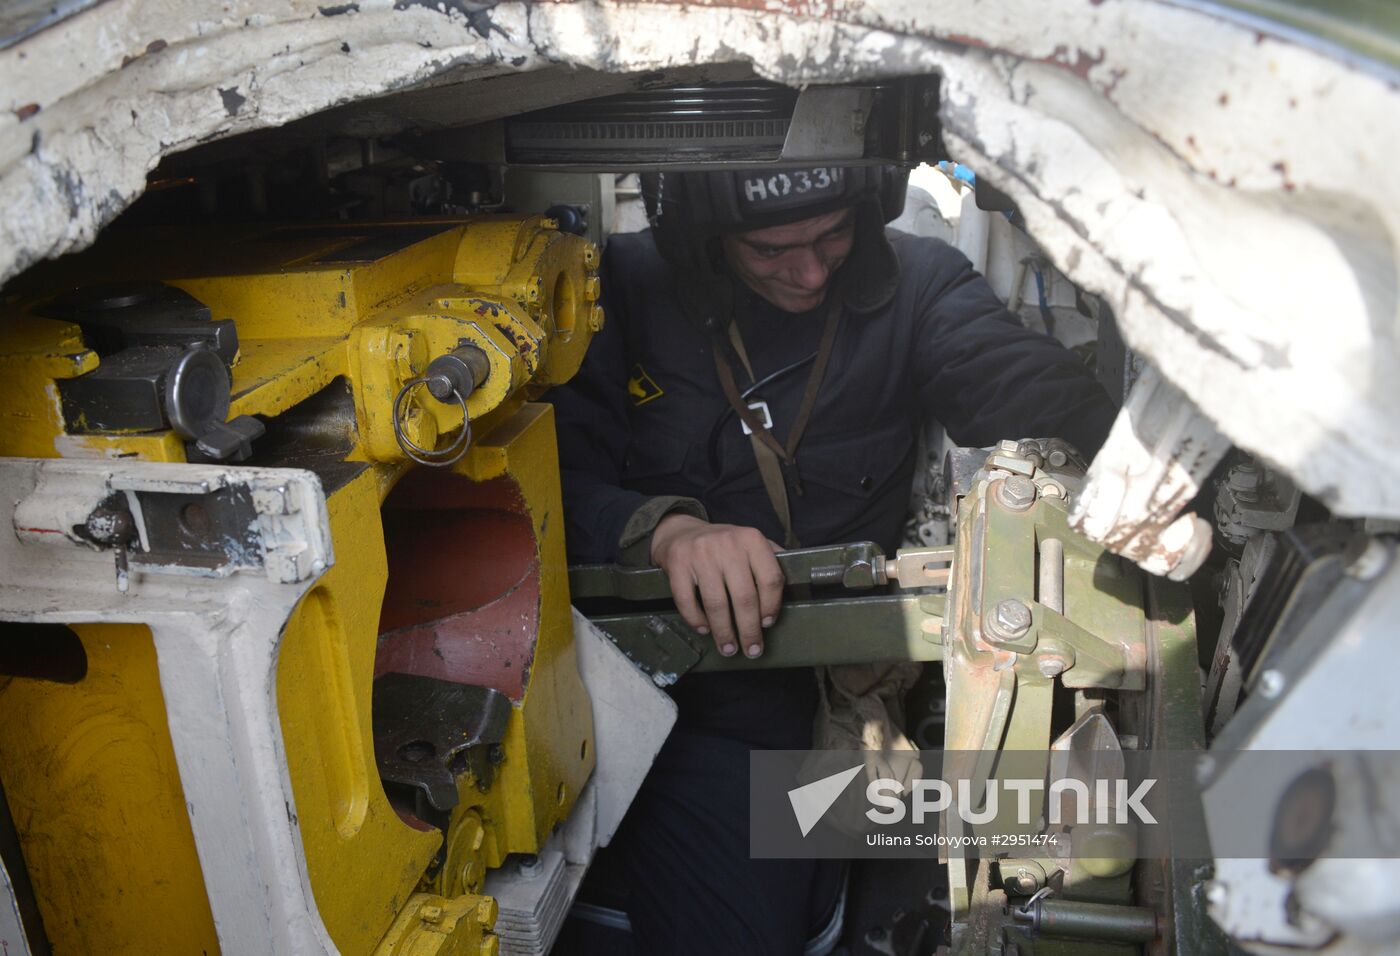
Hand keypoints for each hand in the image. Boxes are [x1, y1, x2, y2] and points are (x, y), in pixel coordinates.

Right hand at [650, 514, 784, 657]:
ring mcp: (701, 554)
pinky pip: (687, 600)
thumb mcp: (749, 542)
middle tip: (752, 649)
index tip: (768, 624)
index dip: (772, 606)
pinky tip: (704, 630)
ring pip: (716, 603)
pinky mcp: (678, 564)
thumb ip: (770, 559)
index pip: (770, 579)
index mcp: (751, 540)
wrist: (681, 531)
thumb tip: (793, 587)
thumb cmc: (722, 545)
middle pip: (745, 597)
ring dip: (724, 632)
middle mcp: (728, 544)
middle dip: (749, 630)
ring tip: (729, 648)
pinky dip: (696, 620)